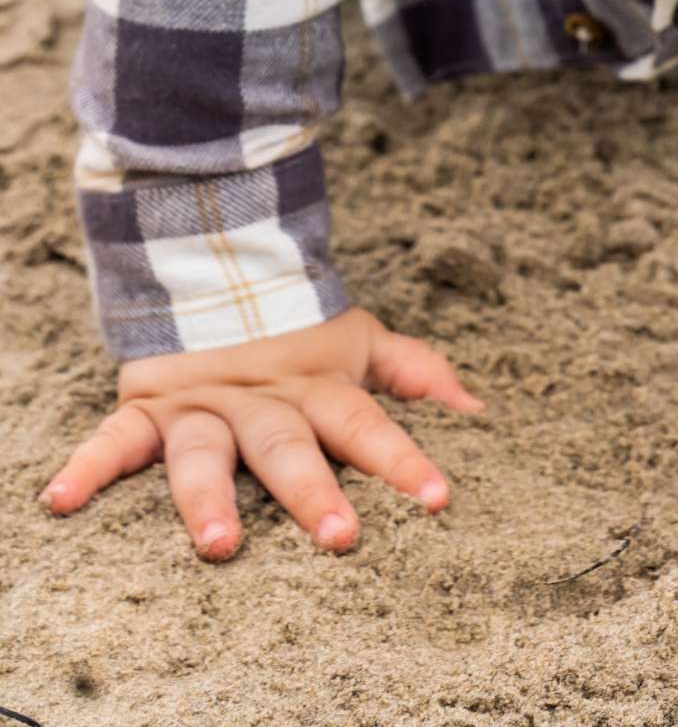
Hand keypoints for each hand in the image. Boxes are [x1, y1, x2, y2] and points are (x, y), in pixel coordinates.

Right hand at [38, 306, 485, 560]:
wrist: (214, 269)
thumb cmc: (297, 331)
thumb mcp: (360, 343)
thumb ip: (416, 372)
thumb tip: (478, 409)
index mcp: (316, 387)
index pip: (367, 424)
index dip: (403, 459)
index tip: (439, 498)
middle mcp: (261, 402)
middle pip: (289, 447)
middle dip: (312, 491)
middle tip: (340, 536)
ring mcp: (201, 407)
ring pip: (205, 454)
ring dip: (209, 498)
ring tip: (219, 544)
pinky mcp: (147, 410)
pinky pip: (112, 440)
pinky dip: (87, 467)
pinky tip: (63, 500)